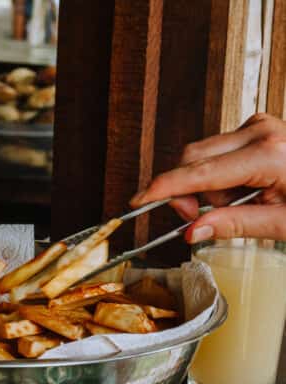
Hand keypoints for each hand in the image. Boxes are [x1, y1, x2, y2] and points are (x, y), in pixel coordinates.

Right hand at [131, 114, 285, 242]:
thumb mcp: (281, 224)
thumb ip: (234, 226)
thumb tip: (193, 232)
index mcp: (267, 154)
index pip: (198, 173)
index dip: (163, 188)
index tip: (137, 202)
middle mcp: (260, 131)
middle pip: (193, 158)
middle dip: (186, 192)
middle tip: (200, 221)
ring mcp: (258, 125)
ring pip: (203, 156)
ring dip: (206, 187)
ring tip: (235, 207)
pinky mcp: (257, 127)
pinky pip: (219, 152)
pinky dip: (219, 177)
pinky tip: (240, 191)